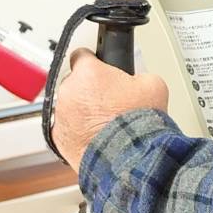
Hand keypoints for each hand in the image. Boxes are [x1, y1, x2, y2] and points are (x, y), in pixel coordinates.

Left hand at [53, 48, 167, 170]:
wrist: (129, 157)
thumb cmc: (138, 122)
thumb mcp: (154, 85)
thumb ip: (138, 75)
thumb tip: (138, 79)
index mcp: (89, 73)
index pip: (82, 55)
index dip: (94, 62)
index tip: (100, 68)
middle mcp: (69, 90)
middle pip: (76, 83)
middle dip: (91, 91)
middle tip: (112, 102)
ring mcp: (61, 114)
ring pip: (71, 107)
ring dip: (85, 112)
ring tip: (107, 123)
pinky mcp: (58, 137)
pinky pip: (68, 128)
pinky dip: (80, 132)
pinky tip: (98, 136)